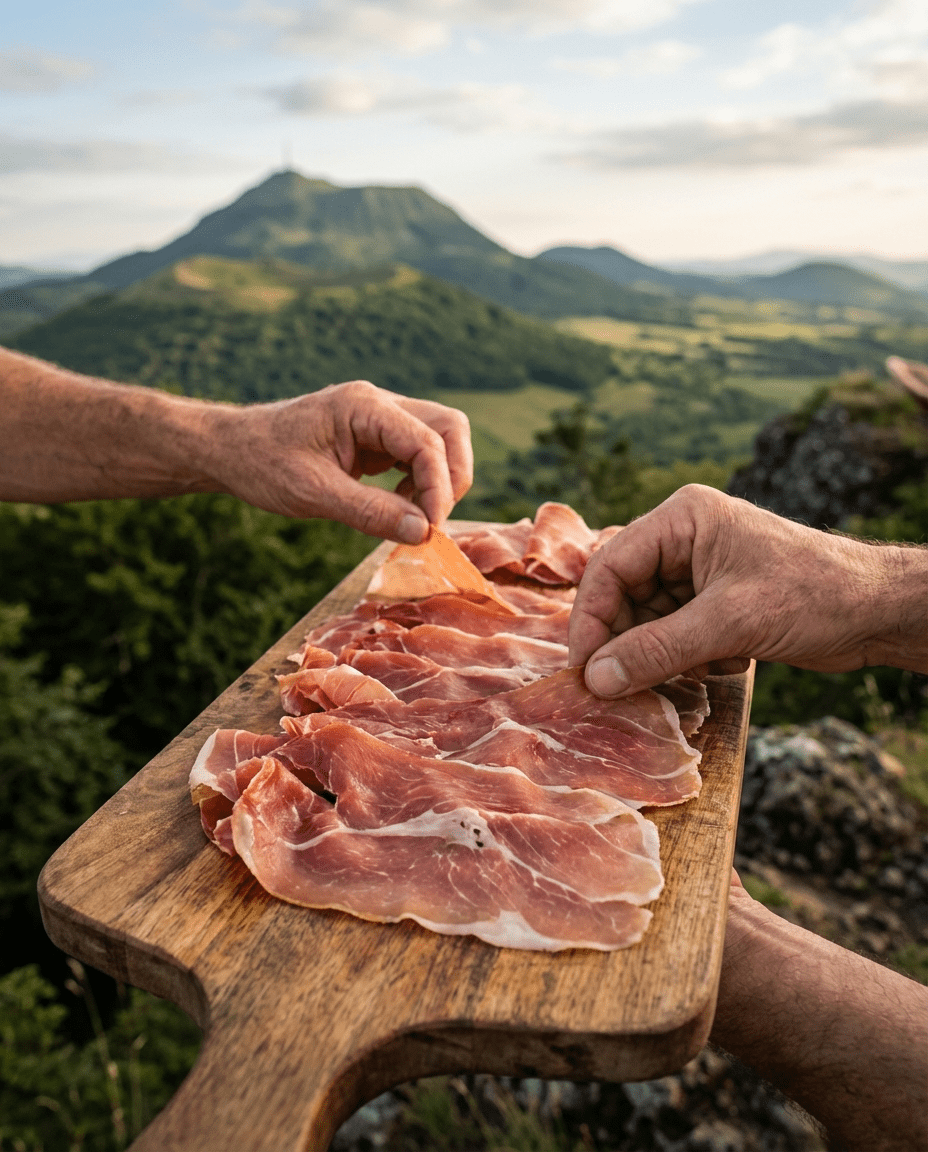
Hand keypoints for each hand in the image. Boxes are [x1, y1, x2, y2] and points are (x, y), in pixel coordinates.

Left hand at [209, 381, 471, 542]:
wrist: (229, 449)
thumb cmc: (262, 464)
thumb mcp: (313, 494)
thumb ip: (370, 512)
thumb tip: (424, 532)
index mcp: (364, 406)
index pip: (427, 441)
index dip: (438, 488)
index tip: (430, 530)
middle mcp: (379, 404)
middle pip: (449, 428)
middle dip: (453, 476)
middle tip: (433, 520)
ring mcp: (380, 418)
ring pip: (440, 440)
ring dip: (439, 480)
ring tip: (413, 516)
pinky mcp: (376, 437)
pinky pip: (417, 454)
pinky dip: (420, 483)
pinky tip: (397, 506)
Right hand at [568, 484, 925, 696]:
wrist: (878, 612)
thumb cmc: (813, 596)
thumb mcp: (729, 624)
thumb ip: (657, 651)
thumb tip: (596, 680)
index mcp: (682, 519)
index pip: (611, 566)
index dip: (591, 618)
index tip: (582, 669)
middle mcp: (683, 539)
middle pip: (623, 594)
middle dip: (625, 642)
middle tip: (616, 689)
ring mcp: (697, 571)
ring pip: (646, 620)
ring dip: (660, 655)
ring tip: (688, 675)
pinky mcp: (713, 601)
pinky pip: (672, 634)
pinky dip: (686, 658)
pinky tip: (725, 664)